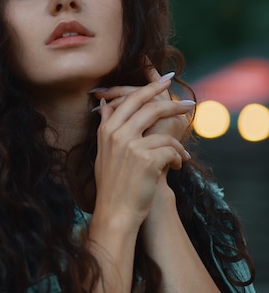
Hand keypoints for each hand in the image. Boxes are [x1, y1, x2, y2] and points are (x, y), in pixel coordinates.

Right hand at [93, 77, 193, 228]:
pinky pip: (171, 150)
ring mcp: (131, 145)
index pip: (130, 99)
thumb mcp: (104, 151)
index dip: (149, 88)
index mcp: (106, 129)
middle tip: (188, 105)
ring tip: (183, 152)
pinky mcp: (146, 159)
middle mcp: (116, 133)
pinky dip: (178, 159)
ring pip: (164, 130)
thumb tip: (104, 104)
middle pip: (149, 107)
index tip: (165, 81)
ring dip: (179, 142)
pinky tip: (176, 168)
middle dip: (172, 104)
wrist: (115, 211)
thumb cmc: (112, 183)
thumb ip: (106, 126)